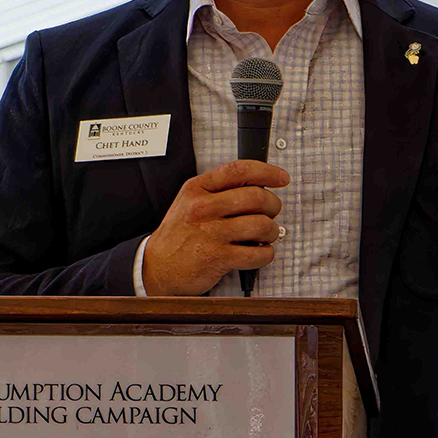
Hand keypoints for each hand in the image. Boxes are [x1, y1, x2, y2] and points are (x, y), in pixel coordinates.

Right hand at [141, 160, 289, 295]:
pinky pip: (258, 253)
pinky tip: (259, 252)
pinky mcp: (218, 257)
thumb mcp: (189, 201)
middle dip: (273, 205)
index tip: (281, 178)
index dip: (267, 172)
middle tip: (272, 212)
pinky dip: (266, 254)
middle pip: (256, 197)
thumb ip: (217, 190)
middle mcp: (203, 208)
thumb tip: (256, 185)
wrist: (157, 267)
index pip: (239, 170)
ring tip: (266, 235)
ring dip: (272, 231)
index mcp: (197, 189)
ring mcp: (210, 233)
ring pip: (261, 225)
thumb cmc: (178, 235)